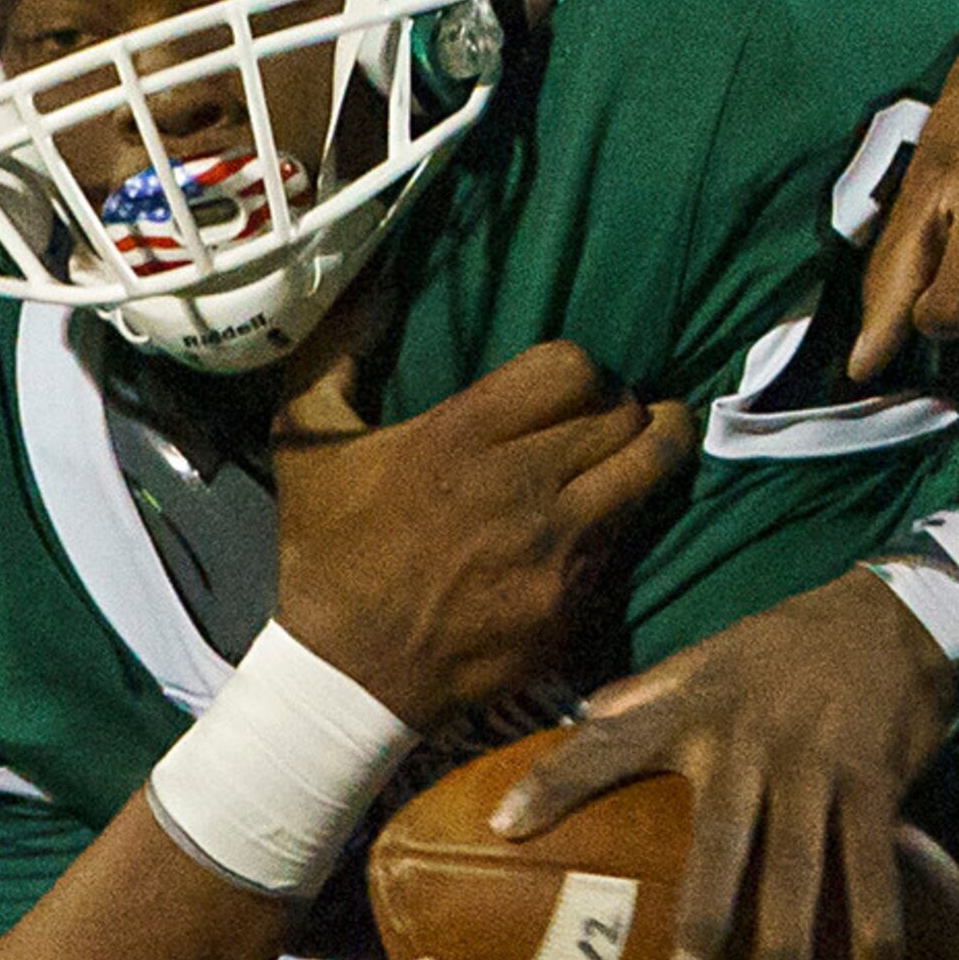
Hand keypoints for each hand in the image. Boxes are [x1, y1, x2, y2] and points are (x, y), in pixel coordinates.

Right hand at [272, 333, 694, 726]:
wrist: (349, 673)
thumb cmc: (325, 551)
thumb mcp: (301, 442)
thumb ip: (332, 354)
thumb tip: (373, 286)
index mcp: (459, 436)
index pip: (571, 367)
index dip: (578, 369)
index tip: (569, 385)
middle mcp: (520, 484)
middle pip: (621, 411)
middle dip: (621, 405)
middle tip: (609, 415)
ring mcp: (556, 547)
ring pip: (650, 467)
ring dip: (657, 447)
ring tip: (655, 441)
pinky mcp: (574, 600)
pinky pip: (632, 535)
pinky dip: (631, 516)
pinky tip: (617, 512)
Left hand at [489, 568, 955, 959]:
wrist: (883, 616)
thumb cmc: (775, 648)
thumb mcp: (699, 660)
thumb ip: (638, 696)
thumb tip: (575, 720)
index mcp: (687, 710)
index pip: (604, 746)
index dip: (552, 782)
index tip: (501, 827)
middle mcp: (745, 741)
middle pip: (718, 842)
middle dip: (703, 919)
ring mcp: (812, 765)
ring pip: (799, 869)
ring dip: (789, 946)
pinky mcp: (873, 782)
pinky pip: (874, 868)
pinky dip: (877, 933)